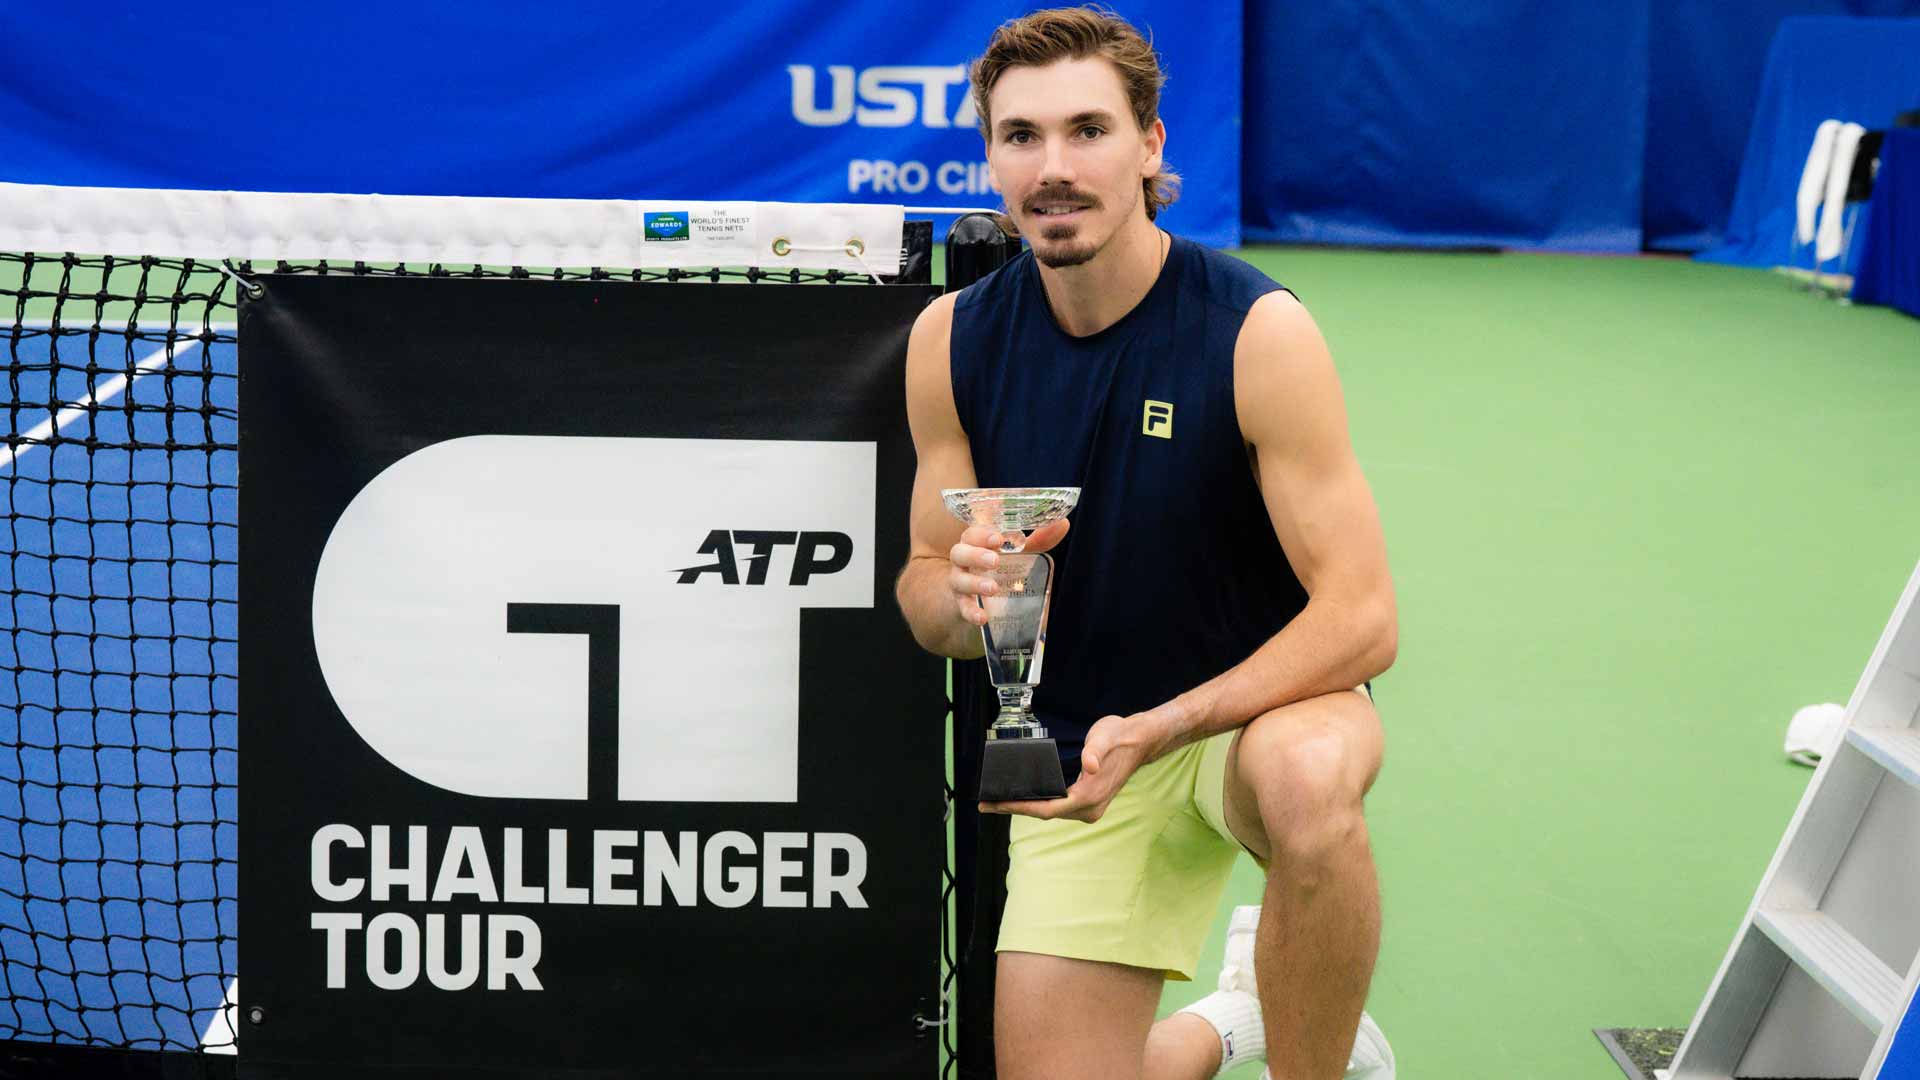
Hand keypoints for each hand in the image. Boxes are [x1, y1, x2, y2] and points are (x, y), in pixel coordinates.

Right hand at [946, 518, 1069, 626]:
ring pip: (957, 579)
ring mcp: (960, 581)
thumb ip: (1039, 539)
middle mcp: (964, 560)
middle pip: (959, 552)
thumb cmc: (1003, 565)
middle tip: (995, 560)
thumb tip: (1062, 523)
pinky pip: (962, 607)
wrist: (984, 595)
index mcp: (977, 542)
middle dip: (976, 555)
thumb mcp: (1020, 552)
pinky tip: (982, 617)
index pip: (972, 533)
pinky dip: (970, 612)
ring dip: (974, 583)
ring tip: (993, 588)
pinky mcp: (962, 602)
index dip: (982, 534)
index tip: (999, 538)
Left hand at [981, 712, 1147, 822]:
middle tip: (986, 804)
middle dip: (1015, 808)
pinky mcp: (1088, 804)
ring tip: (999, 802)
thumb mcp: (1104, 736)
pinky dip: (1038, 804)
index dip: (1019, 808)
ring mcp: (1090, 809)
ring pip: (1050, 813)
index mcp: (1089, 796)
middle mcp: (1089, 809)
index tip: (997, 804)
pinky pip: (1057, 808)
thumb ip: (1095, 751)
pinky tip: (1024, 799)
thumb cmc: (1119, 737)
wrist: (1138, 741)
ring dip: (1025, 808)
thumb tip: (1091, 766)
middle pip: (1044, 814)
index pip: (1046, 809)